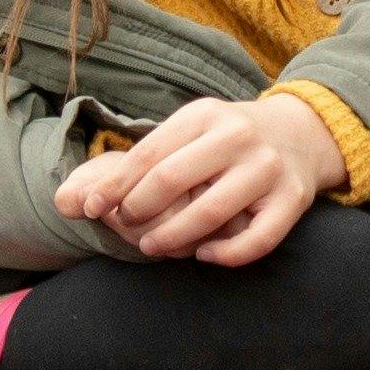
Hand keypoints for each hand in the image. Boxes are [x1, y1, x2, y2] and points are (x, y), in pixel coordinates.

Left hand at [55, 94, 345, 264]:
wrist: (302, 133)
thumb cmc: (224, 140)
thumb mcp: (184, 134)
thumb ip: (133, 165)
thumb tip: (67, 201)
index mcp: (204, 114)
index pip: (146, 154)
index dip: (113, 187)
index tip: (91, 210)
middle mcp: (238, 136)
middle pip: (171, 180)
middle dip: (137, 212)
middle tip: (128, 227)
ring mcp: (268, 168)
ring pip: (210, 213)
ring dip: (172, 239)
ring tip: (154, 245)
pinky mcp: (293, 200)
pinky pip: (256, 241)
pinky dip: (225, 255)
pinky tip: (205, 255)